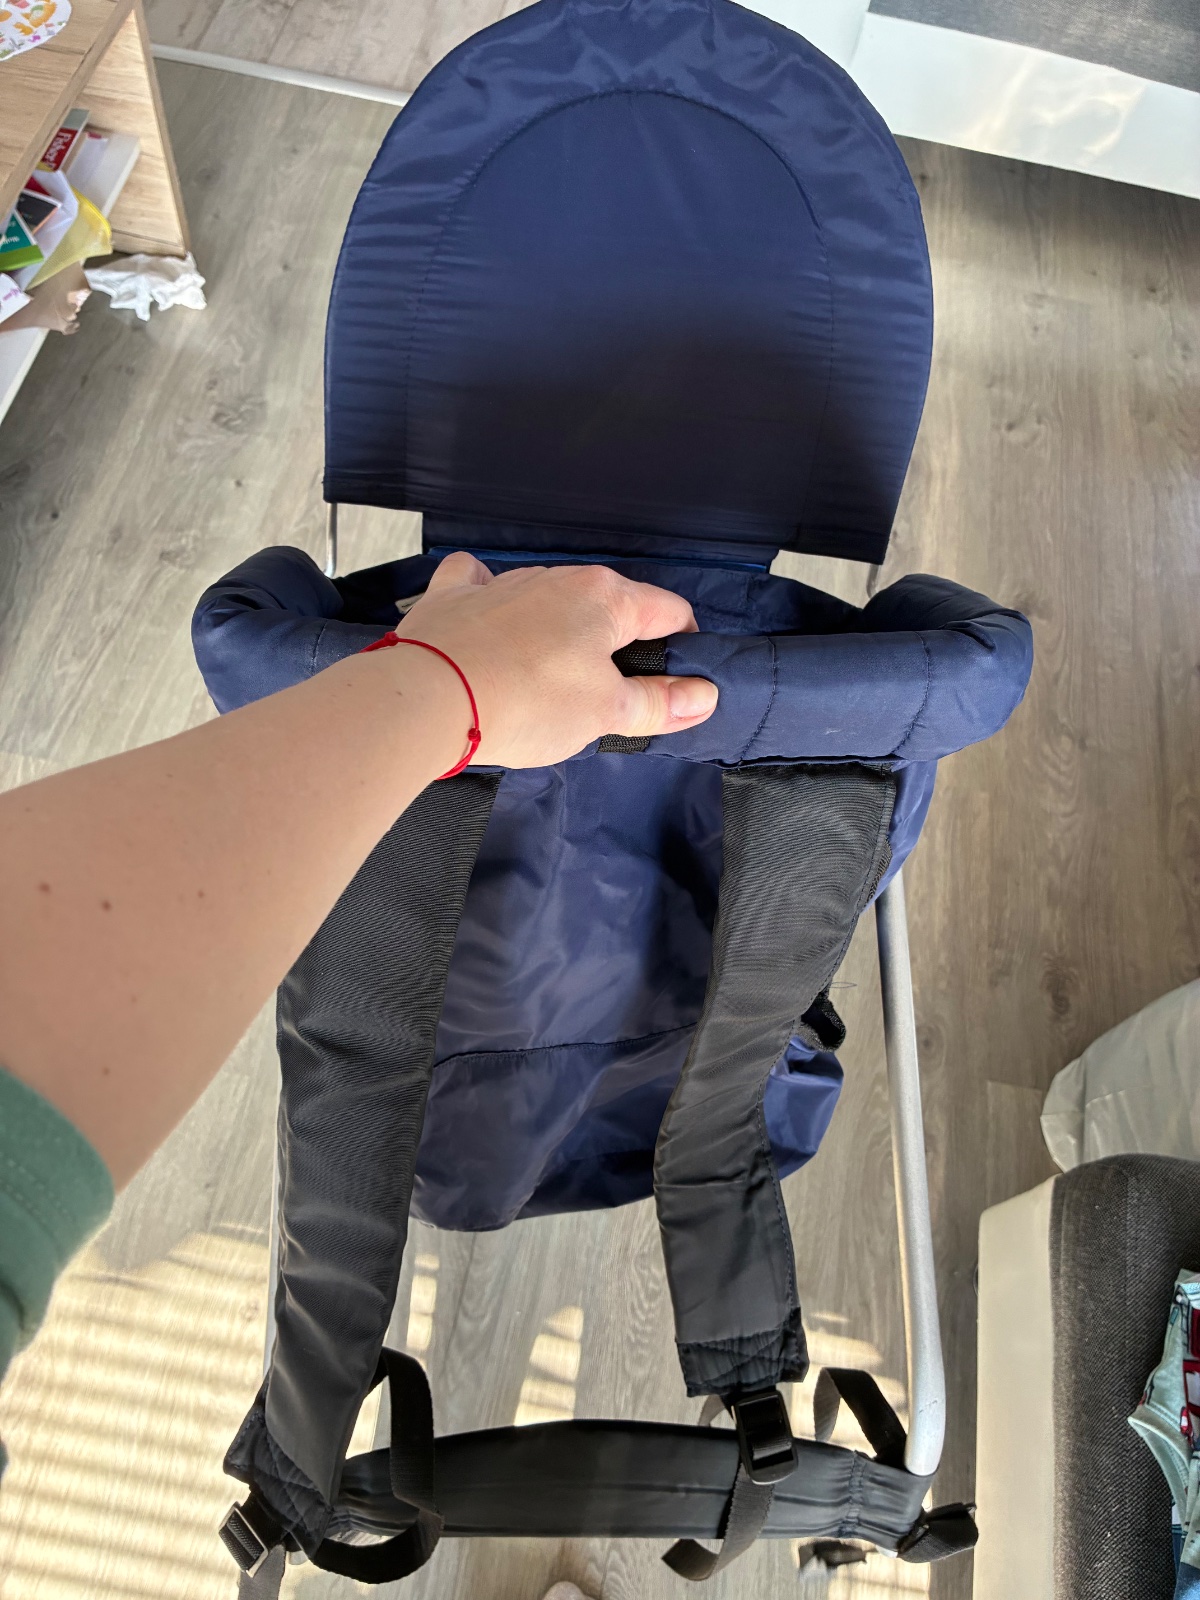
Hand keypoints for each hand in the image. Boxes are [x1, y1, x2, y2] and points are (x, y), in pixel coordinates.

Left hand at [394, 552, 718, 768]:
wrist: (427, 697)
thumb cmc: (526, 701)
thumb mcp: (605, 712)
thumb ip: (658, 702)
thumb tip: (705, 694)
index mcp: (606, 598)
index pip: (668, 611)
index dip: (682, 646)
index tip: (674, 681)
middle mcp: (558, 577)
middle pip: (609, 606)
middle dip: (618, 644)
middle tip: (609, 697)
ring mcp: (504, 581)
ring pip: (550, 599)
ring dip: (560, 632)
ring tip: (547, 681)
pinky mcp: (455, 594)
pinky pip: (482, 585)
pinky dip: (492, 601)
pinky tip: (489, 625)